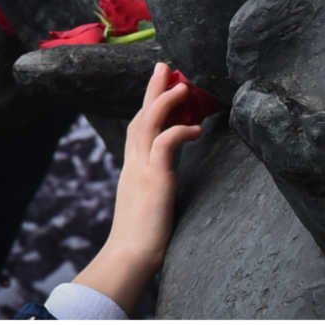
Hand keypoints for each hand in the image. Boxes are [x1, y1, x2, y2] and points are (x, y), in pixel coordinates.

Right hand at [72, 63, 201, 313]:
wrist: (129, 259)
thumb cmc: (142, 240)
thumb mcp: (150, 204)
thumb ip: (157, 187)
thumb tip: (167, 180)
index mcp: (133, 170)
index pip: (138, 128)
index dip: (149, 106)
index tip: (161, 87)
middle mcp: (134, 165)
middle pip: (140, 117)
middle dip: (153, 89)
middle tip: (165, 65)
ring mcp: (142, 171)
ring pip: (148, 124)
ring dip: (164, 101)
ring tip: (181, 84)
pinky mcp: (154, 181)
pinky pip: (165, 145)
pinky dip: (178, 131)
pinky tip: (195, 128)